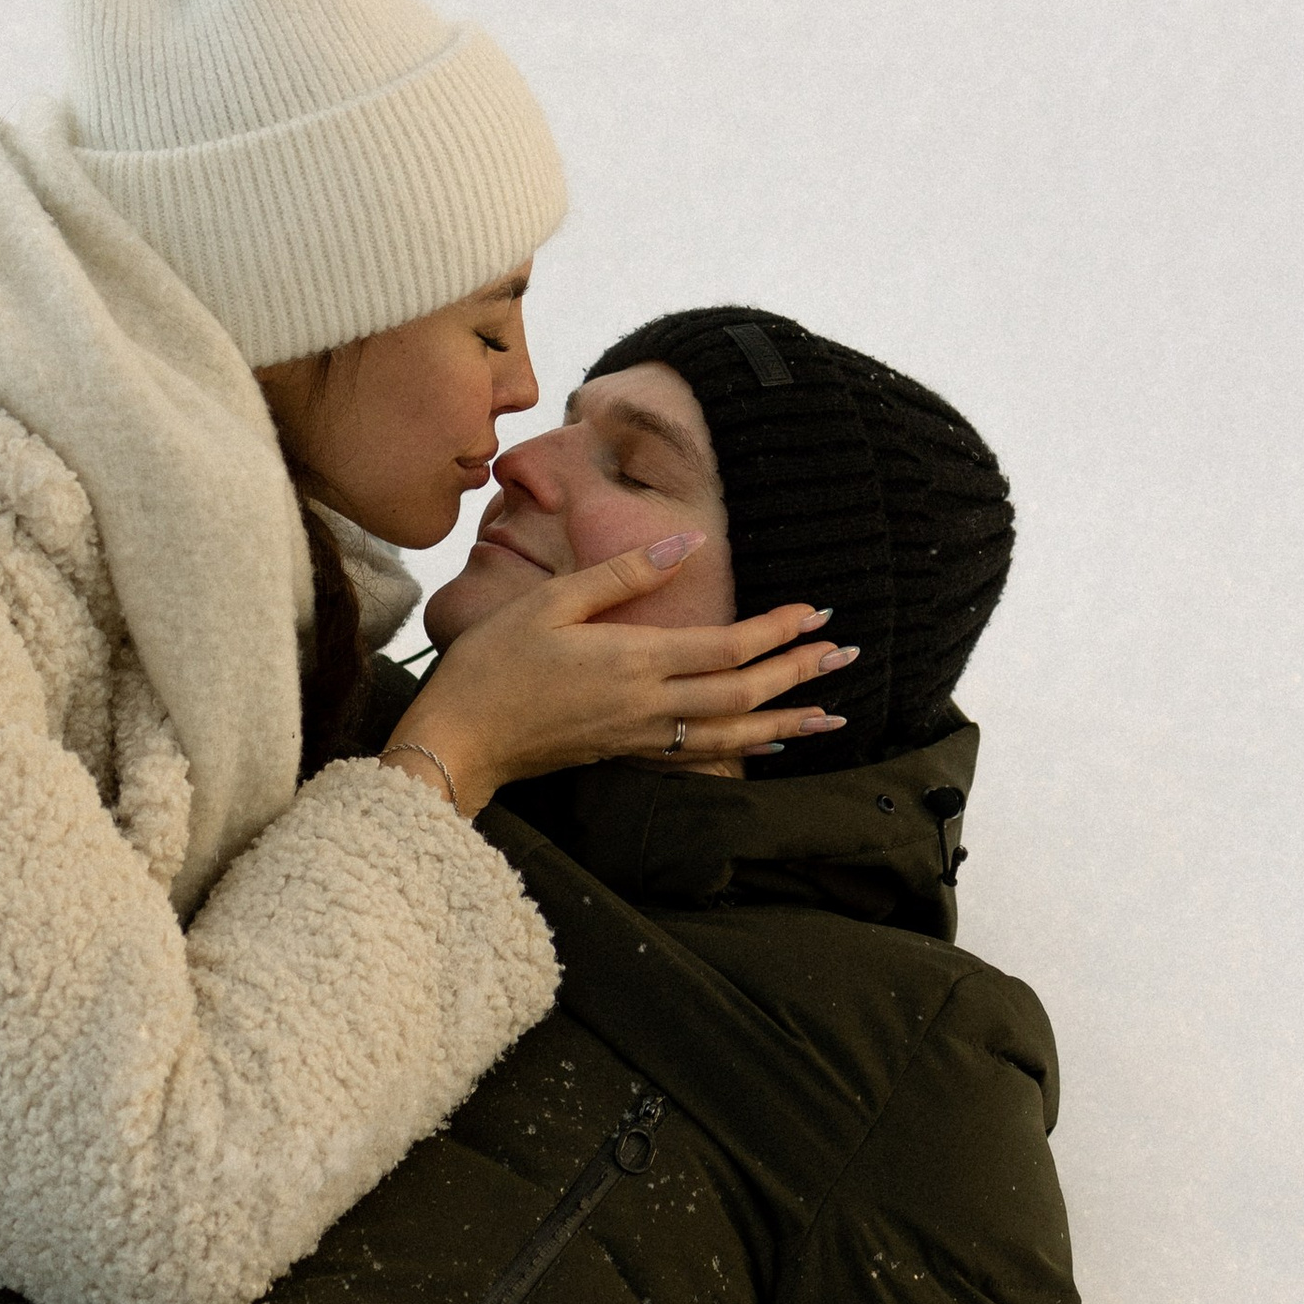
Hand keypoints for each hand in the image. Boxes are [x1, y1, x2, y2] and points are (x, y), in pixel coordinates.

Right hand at [382, 539, 851, 814]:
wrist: (458, 739)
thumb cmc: (495, 663)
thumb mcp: (551, 602)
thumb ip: (624, 574)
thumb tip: (688, 545)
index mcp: (634, 660)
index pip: (727, 647)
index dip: (777, 631)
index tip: (816, 612)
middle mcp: (648, 705)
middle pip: (743, 696)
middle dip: (799, 674)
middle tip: (846, 655)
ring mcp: (639, 737)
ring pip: (731, 736)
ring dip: (786, 722)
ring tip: (831, 716)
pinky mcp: (624, 755)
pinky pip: (699, 758)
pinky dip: (741, 751)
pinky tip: (766, 746)